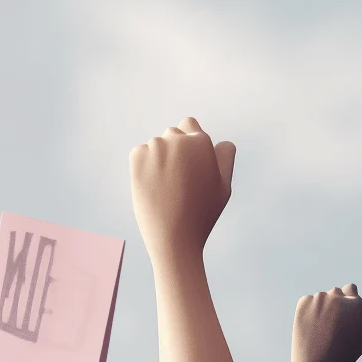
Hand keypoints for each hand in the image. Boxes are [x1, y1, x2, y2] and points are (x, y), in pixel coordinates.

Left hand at [129, 117, 235, 257]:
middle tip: (179, 179)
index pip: (190, 125)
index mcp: (201, 141)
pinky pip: (140, 153)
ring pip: (156, 145)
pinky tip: (152, 184)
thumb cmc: (202, 213)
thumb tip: (220, 142)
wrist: (173, 236)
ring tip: (166, 186)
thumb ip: (225, 158)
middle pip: (173, 133)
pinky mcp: (137, 157)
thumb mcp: (224, 185)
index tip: (189, 163)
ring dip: (159, 158)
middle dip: (175, 150)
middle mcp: (177, 139)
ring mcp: (155, 147)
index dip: (190, 144)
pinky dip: (144, 164)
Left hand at [293, 285, 361, 361]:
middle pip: (339, 291)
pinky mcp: (303, 303)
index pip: (353, 292)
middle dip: (338, 303)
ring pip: (324, 297)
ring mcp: (319, 298)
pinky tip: (311, 326)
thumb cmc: (342, 356)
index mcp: (356, 304)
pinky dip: (309, 309)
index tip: (345, 321)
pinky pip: (309, 301)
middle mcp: (338, 297)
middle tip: (333, 325)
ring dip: (324, 307)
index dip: (350, 307)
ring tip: (322, 330)